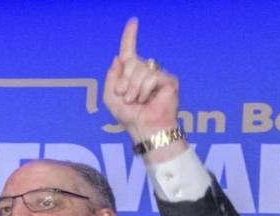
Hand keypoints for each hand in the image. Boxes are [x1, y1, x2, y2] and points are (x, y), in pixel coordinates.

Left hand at [102, 18, 179, 143]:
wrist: (144, 129)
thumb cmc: (129, 117)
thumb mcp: (110, 97)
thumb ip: (111, 76)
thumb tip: (119, 57)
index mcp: (132, 74)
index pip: (130, 51)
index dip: (130, 36)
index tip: (133, 21)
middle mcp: (146, 71)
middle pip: (131, 61)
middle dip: (124, 81)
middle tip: (127, 98)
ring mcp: (158, 75)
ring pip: (140, 69)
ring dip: (133, 89)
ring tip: (136, 101)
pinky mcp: (169, 81)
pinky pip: (151, 77)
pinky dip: (144, 90)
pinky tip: (147, 100)